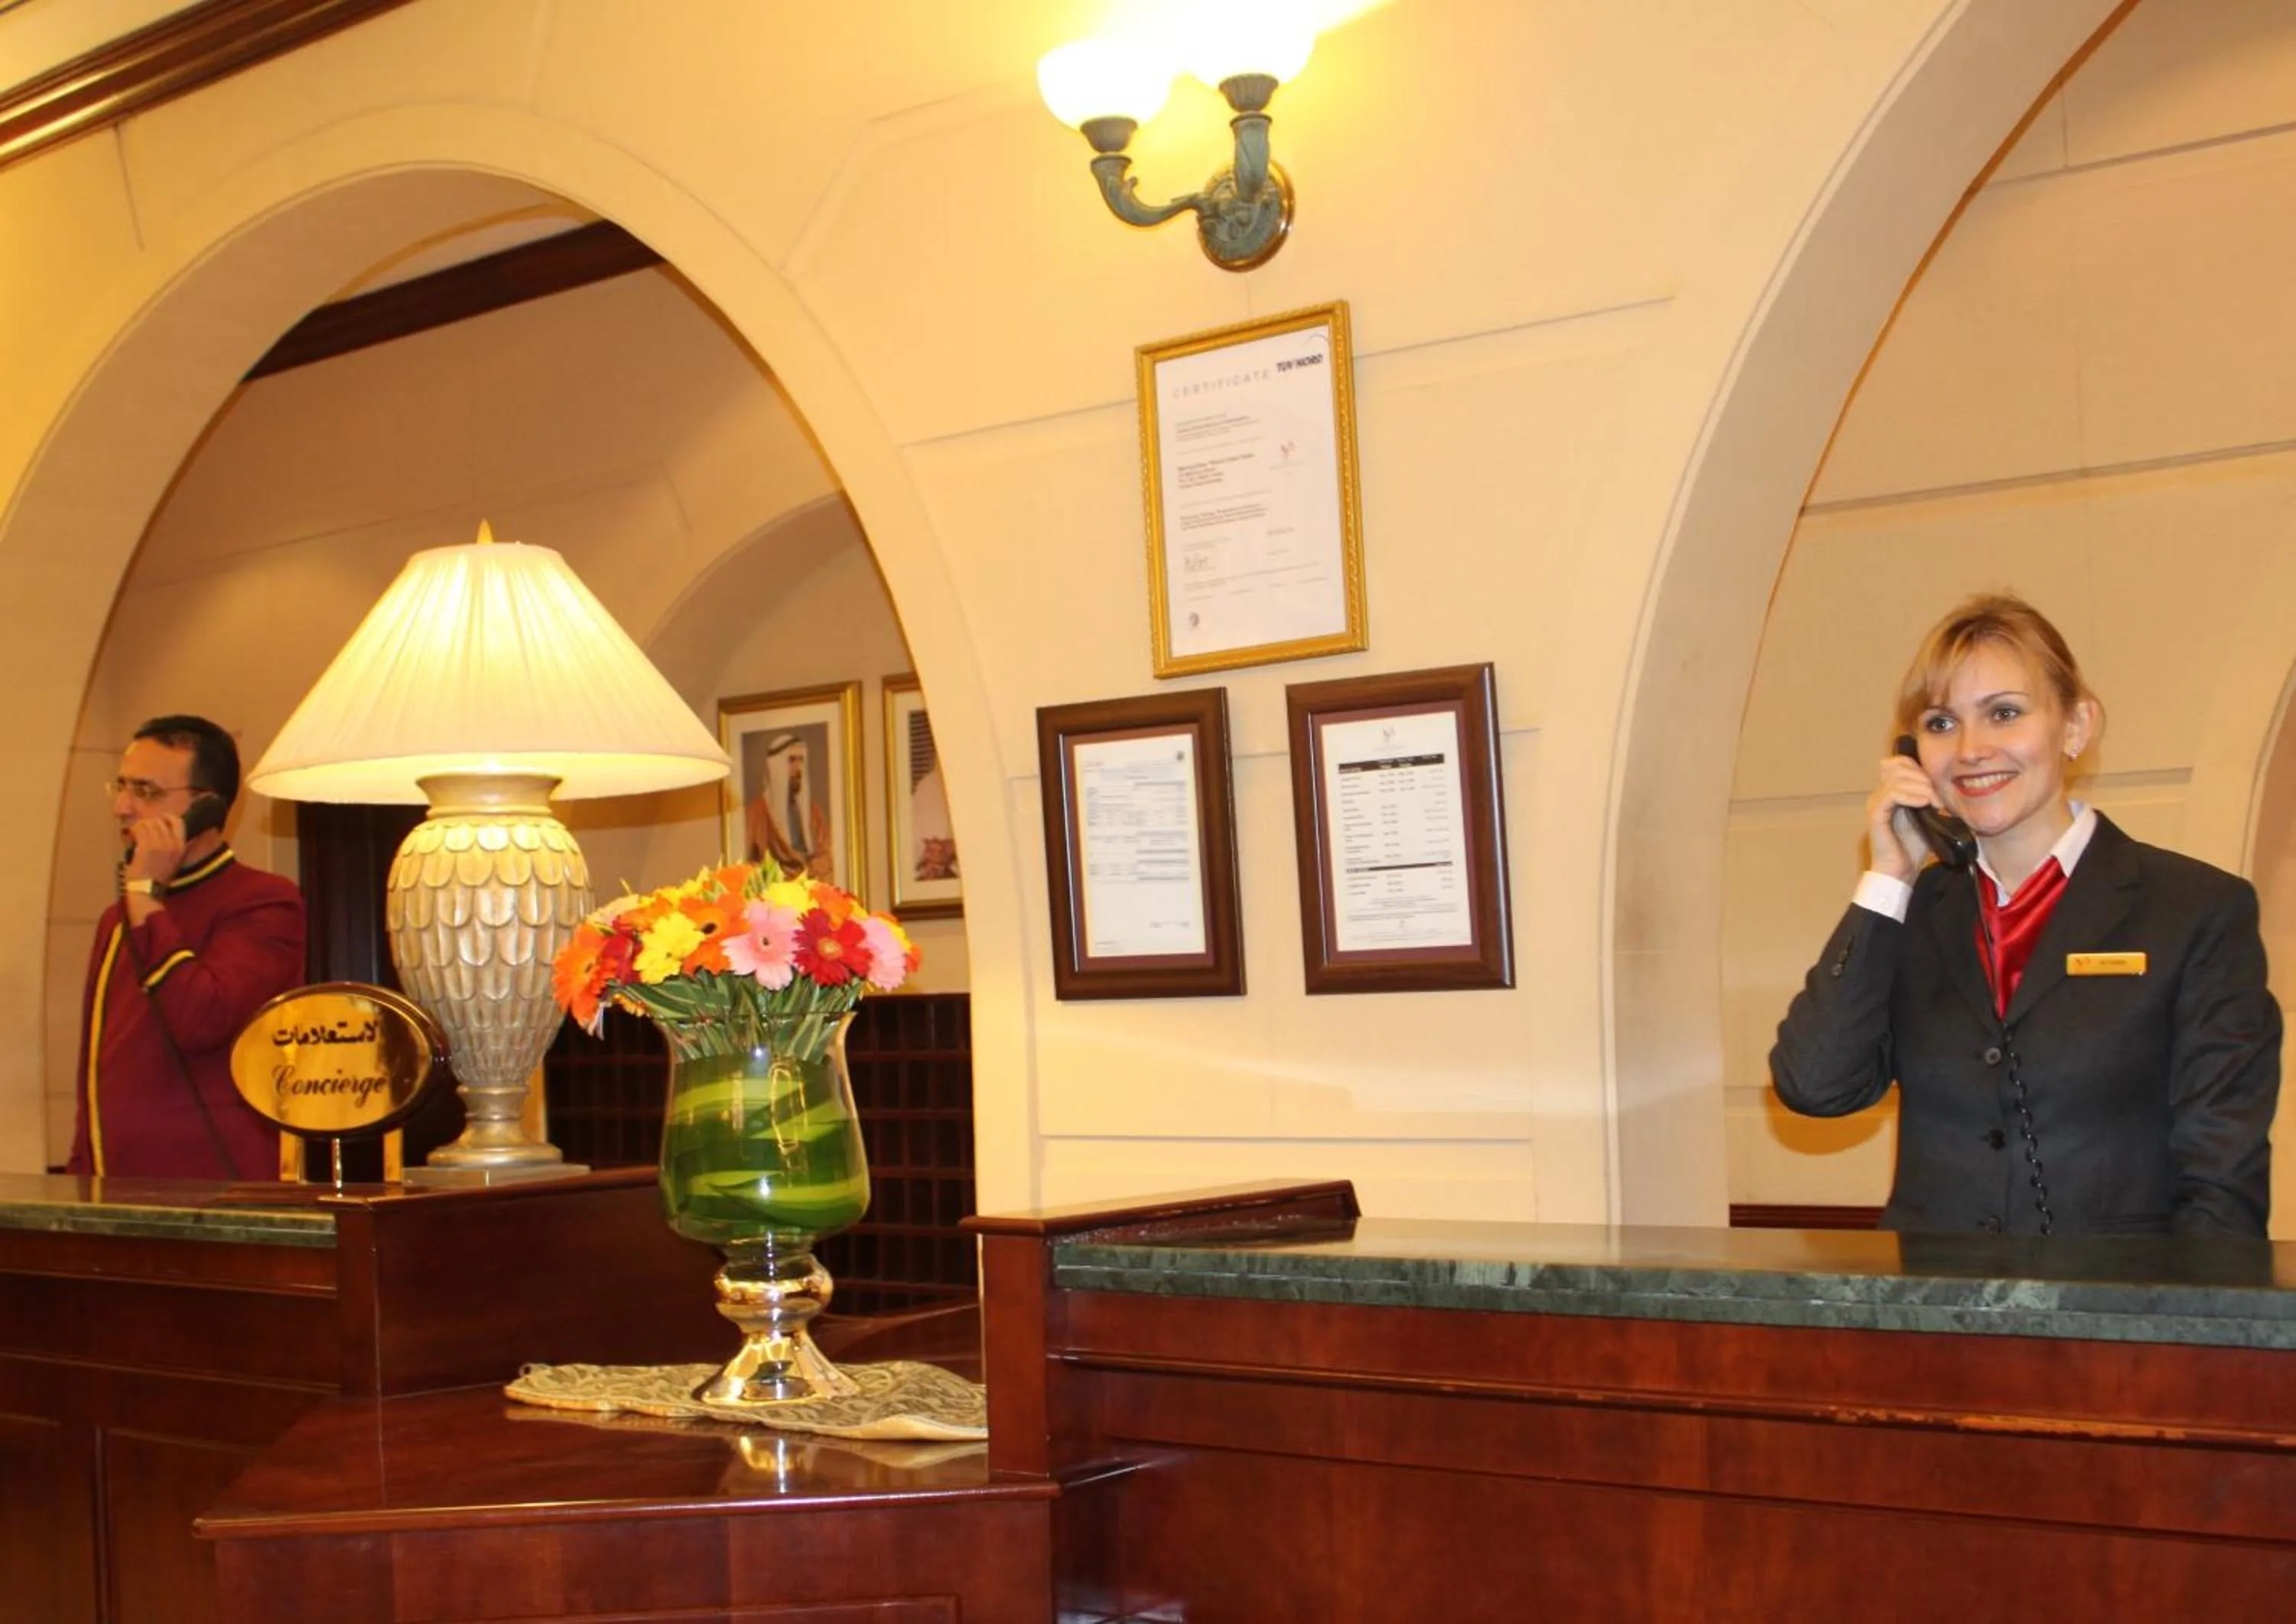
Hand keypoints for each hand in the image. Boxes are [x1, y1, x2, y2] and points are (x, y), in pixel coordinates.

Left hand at [123, 812, 188, 888]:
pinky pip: (139, 829)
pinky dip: (134, 830)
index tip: (159, 819)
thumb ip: (172, 846)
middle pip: (160, 821)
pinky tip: (132, 836)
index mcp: (181, 846)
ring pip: (148, 823)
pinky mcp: (145, 846)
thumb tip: (163, 832)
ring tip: (136, 832)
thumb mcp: (174, 860)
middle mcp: (172, 843)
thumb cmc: (158, 877)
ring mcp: (159, 844)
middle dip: (149, 822)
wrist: (147, 889)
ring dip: (140, 825)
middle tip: (142, 829)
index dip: (167, 817)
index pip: (178, 822)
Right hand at [1865, 751, 1941, 882]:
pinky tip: (1924, 804)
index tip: (1937, 786)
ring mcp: (1876, 803)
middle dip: (1923, 778)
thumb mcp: (1927, 817)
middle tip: (1938, 797)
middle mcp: (1880, 794)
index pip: (1900, 763)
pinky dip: (1910, 796)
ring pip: (1897, 778)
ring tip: (1934, 802)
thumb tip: (1948, 785)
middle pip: (1899, 767)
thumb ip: (1930, 798)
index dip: (1920, 768)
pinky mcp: (1875, 814)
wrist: (1899, 871)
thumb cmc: (1912, 847)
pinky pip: (1892, 794)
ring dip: (1921, 787)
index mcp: (1890, 792)